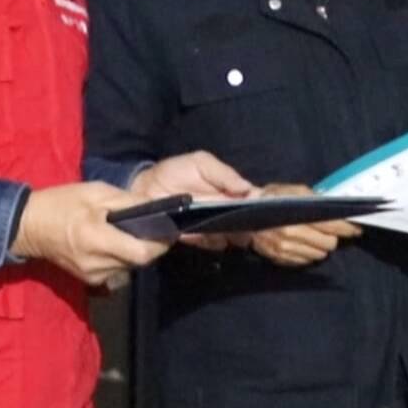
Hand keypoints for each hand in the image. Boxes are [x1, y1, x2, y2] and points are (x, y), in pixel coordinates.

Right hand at [9, 182, 171, 286]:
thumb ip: (127, 202)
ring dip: (135, 253)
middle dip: (149, 246)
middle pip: (138, 262)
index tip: (167, 230)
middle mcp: (97, 264)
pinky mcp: (90, 281)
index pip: (141, 253)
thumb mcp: (96, 192)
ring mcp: (93, 276)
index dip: (159, 244)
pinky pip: (117, 271)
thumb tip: (155, 208)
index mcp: (97, 239)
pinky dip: (122, 258)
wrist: (29, 227)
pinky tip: (114, 244)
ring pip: (129, 268)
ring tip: (129, 234)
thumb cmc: (62, 203)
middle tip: (149, 228)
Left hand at [131, 151, 253, 250]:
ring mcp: (214, 227)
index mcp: (230, 192)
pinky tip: (207, 232)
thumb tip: (249, 189)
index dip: (260, 205)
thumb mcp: (200, 163)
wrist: (145, 191)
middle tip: (246, 220)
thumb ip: (224, 174)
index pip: (253, 201)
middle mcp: (227, 211)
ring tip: (226, 225)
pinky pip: (214, 244)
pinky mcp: (200, 241)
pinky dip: (214, 240)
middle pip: (248, 221)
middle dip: (249, 222)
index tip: (262, 207)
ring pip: (234, 235)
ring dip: (234, 233)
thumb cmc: (174, 173)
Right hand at [248, 183, 360, 266]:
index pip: (330, 225)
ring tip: (314, 236)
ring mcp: (284, 250)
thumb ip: (316, 199)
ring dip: (320, 246)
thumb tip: (339, 208)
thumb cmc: (274, 198)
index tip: (356, 229)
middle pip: (329, 244)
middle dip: (332, 237)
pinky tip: (303, 243)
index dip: (347, 228)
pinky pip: (306, 262)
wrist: (246, 212)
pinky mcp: (280, 259)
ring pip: (319, 255)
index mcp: (295, 215)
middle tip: (329, 230)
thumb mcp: (295, 190)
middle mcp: (290, 235)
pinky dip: (308, 253)